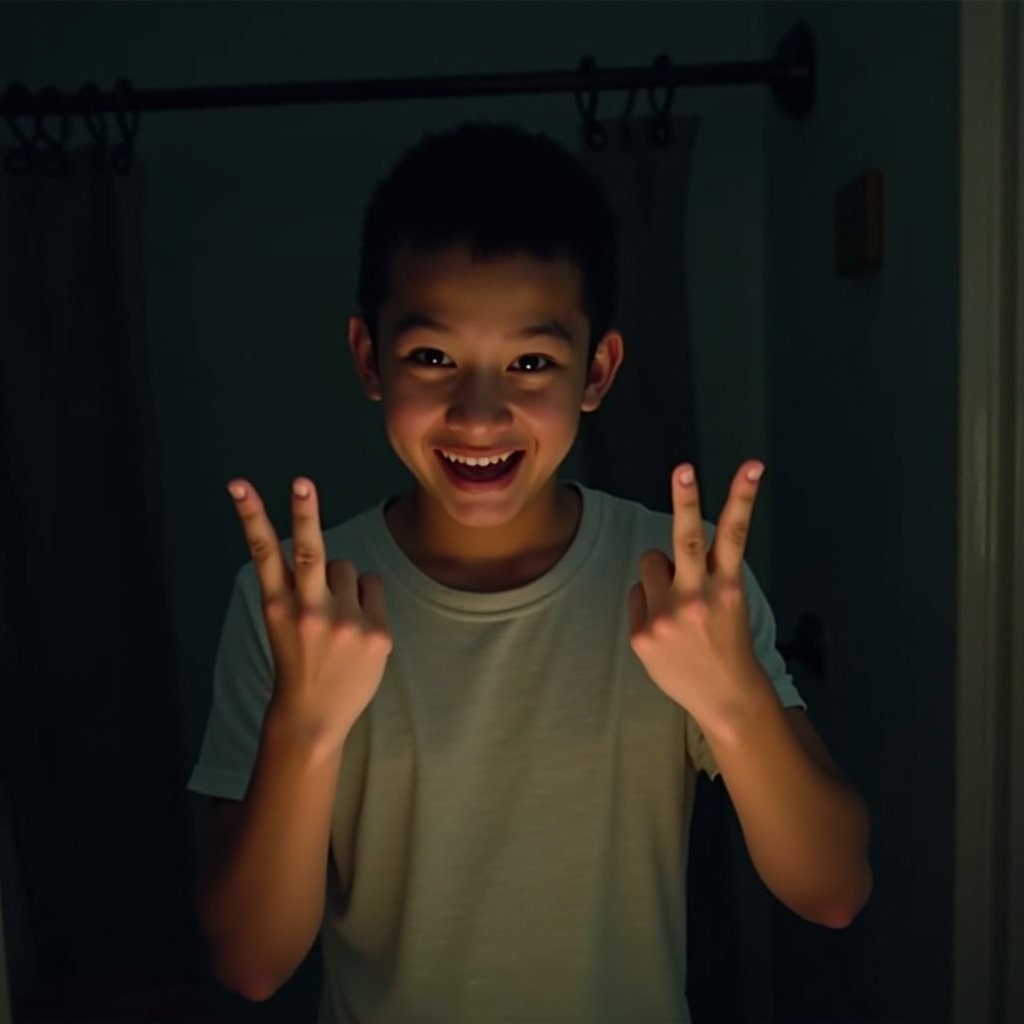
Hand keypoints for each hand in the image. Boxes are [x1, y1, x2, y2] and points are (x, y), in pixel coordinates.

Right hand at [228, 476, 392, 753]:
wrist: (314, 715)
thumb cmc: (299, 659)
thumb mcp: (281, 623)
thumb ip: (295, 586)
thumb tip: (319, 549)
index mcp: (278, 606)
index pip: (262, 553)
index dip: (252, 515)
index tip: (241, 485)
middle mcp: (310, 613)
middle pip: (309, 552)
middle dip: (304, 513)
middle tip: (301, 483)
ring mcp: (345, 623)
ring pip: (347, 568)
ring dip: (342, 583)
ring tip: (335, 619)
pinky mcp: (376, 633)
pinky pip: (373, 586)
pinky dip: (365, 599)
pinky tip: (355, 630)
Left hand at [628, 461, 766, 730]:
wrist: (724, 698)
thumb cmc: (726, 644)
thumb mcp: (730, 604)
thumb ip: (707, 574)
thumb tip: (672, 552)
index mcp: (726, 587)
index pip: (734, 533)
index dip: (742, 496)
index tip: (751, 465)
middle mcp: (697, 598)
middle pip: (686, 538)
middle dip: (685, 499)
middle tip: (684, 469)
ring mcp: (666, 616)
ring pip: (650, 562)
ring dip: (660, 572)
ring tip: (677, 604)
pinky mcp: (643, 633)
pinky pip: (638, 595)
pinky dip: (649, 605)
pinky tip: (665, 631)